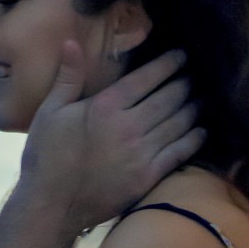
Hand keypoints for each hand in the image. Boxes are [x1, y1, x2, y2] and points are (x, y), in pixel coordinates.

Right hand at [20, 44, 203, 231]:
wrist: (52, 205)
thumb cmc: (47, 155)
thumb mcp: (50, 111)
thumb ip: (67, 77)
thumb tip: (71, 42)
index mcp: (106, 106)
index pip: (146, 78)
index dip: (167, 64)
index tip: (181, 55)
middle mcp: (130, 126)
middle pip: (169, 98)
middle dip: (184, 84)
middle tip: (195, 75)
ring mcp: (142, 152)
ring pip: (178, 123)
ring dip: (193, 108)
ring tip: (202, 98)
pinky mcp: (148, 176)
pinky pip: (179, 153)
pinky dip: (193, 139)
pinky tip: (201, 131)